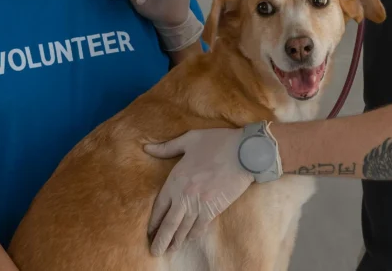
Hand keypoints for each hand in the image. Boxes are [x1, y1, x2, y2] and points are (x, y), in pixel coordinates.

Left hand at [144, 128, 252, 255]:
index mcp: (175, 179)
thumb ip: (166, 148)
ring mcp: (199, 205)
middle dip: (160, 240)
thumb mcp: (189, 140)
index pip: (159, 206)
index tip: (149, 231)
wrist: (244, 152)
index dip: (153, 221)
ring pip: (183, 229)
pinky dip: (192, 236)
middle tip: (154, 251)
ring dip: (175, 241)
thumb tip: (146, 148)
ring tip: (169, 250)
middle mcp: (184, 196)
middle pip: (168, 224)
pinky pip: (199, 228)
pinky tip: (188, 240)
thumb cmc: (217, 142)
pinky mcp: (214, 210)